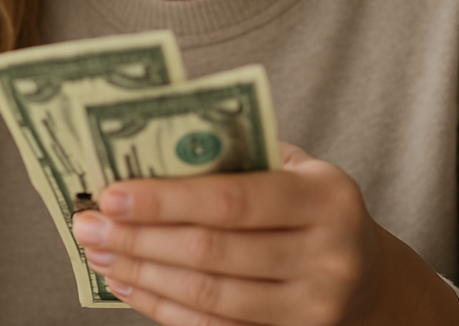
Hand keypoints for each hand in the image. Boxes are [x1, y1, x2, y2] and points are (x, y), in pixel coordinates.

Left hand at [70, 143, 458, 325]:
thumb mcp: (297, 170)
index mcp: (328, 198)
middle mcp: (327, 257)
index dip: (166, 199)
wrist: (371, 279)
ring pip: (209, 297)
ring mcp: (312, 308)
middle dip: (139, 238)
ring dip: (142, 275)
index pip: (233, 200)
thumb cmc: (314, 208)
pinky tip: (129, 285)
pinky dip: (163, 308)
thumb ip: (238, 157)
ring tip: (100, 253)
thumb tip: (147, 150)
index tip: (110, 193)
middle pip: (212, 252)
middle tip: (88, 225)